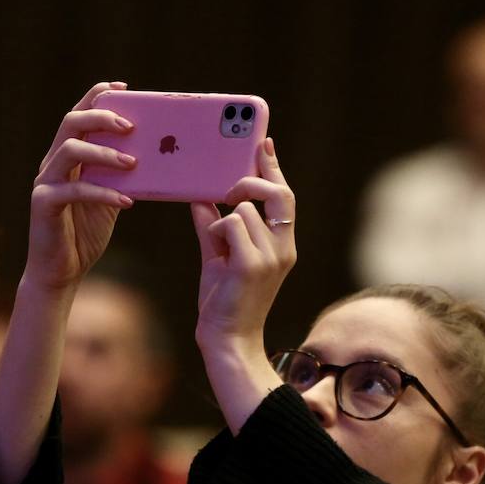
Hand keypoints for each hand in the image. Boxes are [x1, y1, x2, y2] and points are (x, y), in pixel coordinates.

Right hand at [24, 81, 137, 291]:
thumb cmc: (84, 234)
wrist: (60, 272)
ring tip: (133, 163)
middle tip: (131, 127)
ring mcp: (44, 182)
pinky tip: (126, 201)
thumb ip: (122, 178)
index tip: (122, 87)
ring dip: (104, 153)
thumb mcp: (110, 200)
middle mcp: (51, 163)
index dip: (96, 96)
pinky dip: (103, 193)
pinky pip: (74, 190)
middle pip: (71, 123)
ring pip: (70, 150)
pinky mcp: (43, 204)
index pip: (78, 115)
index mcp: (66, 157)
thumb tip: (155, 159)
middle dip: (101, 118)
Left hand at [190, 138, 296, 356]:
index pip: (284, 197)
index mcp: (282, 245)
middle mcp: (284, 248)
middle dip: (253, 179)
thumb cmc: (224, 300)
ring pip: (245, 209)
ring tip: (217, 245)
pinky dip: (217, 231)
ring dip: (223, 219)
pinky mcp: (253, 264)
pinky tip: (215, 250)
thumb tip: (200, 196)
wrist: (226, 339)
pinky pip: (232, 224)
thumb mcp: (218, 255)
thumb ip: (213, 225)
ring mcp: (271, 257)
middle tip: (228, 187)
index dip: (273, 168)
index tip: (263, 144)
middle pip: (279, 194)